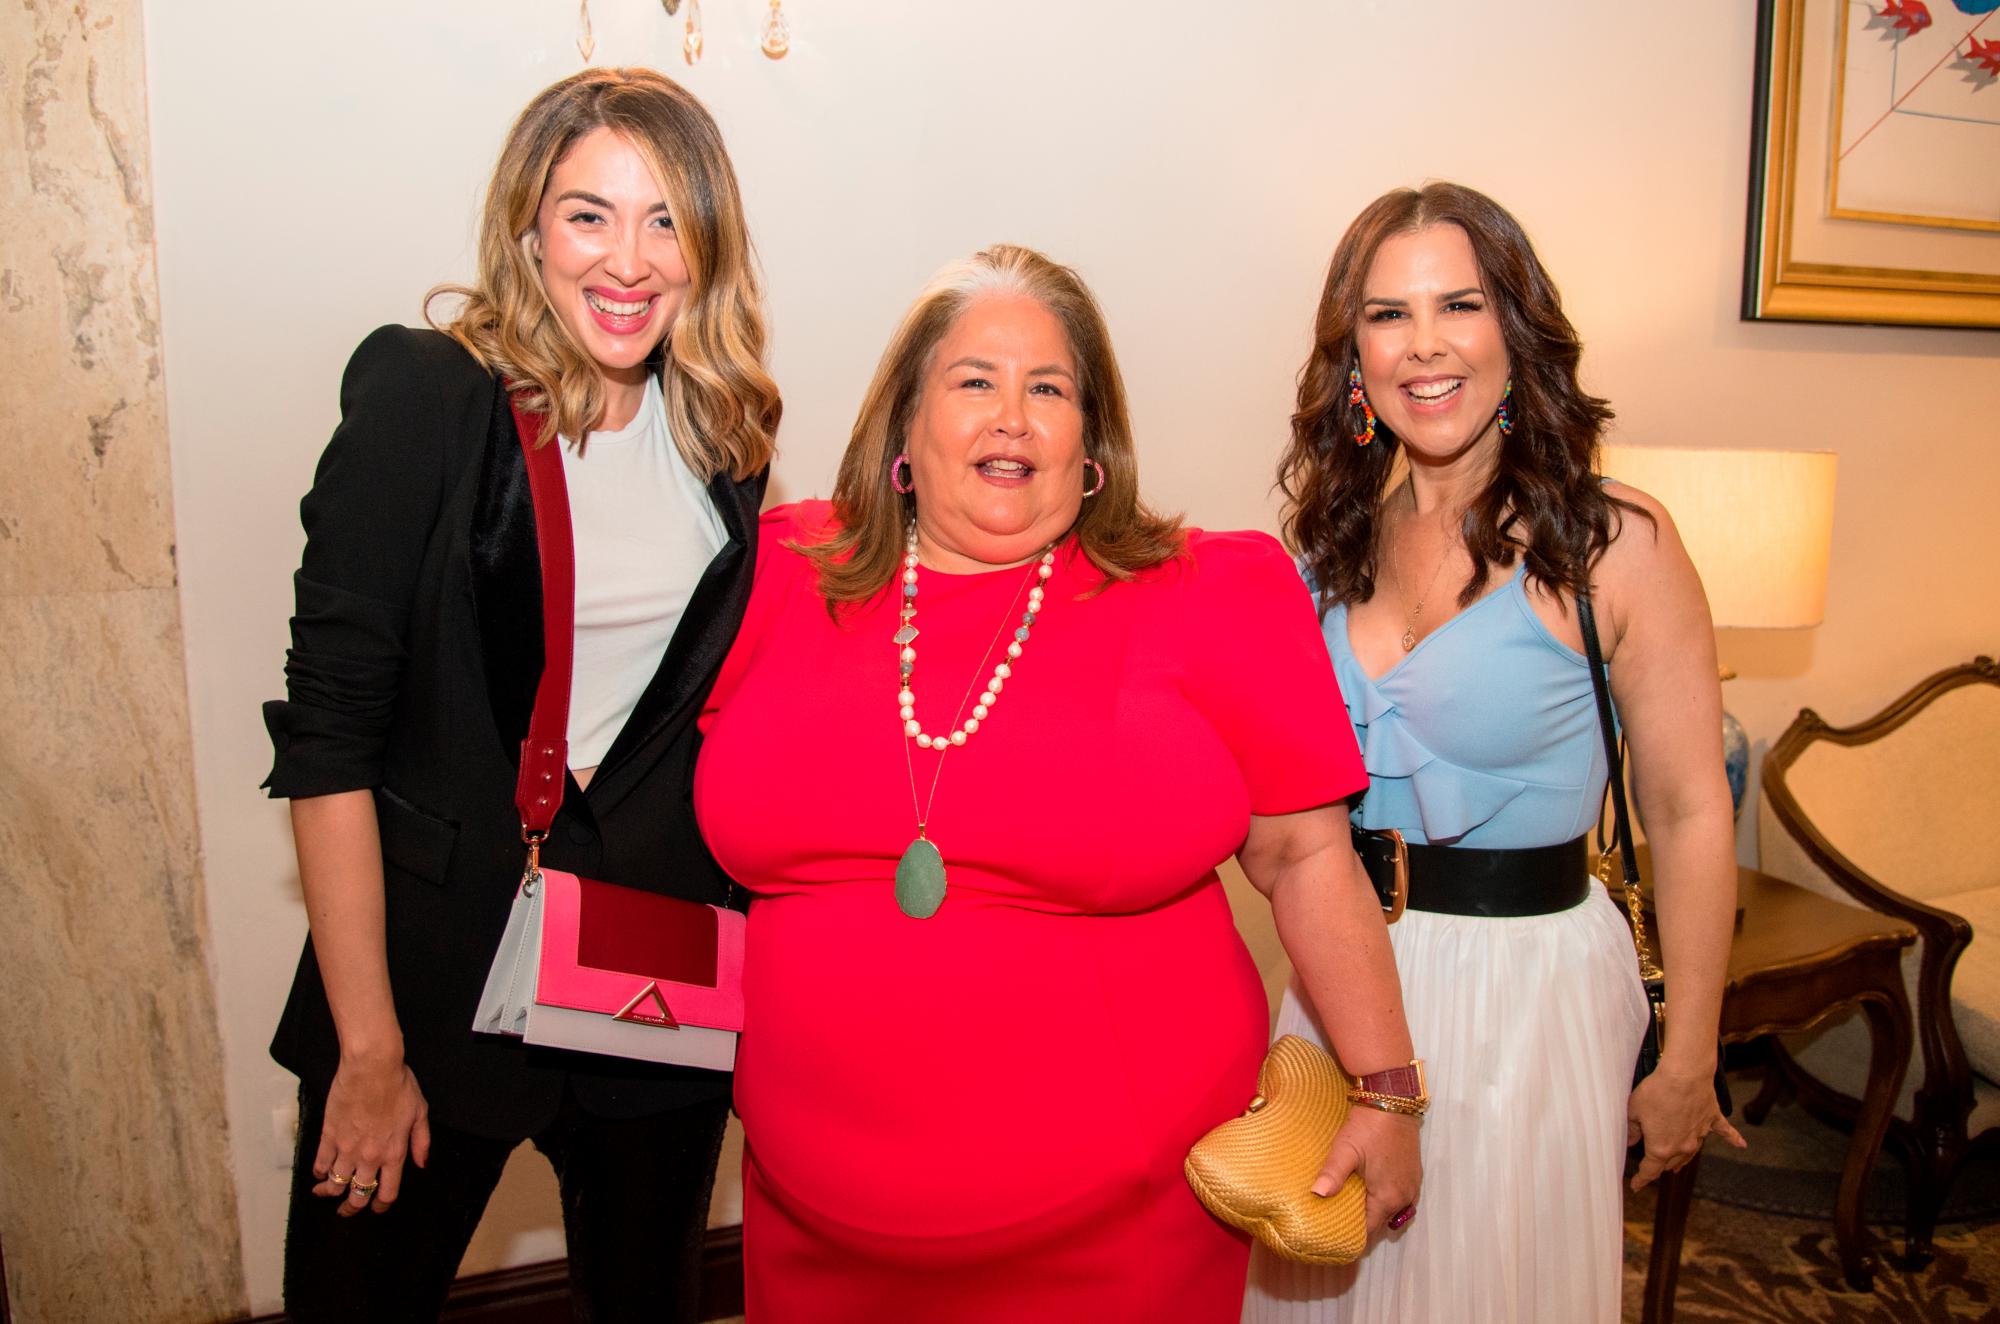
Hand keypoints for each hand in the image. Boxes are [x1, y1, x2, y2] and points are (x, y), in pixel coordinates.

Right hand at [310, 1053, 430, 1215]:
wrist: (371, 1067)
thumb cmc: (398, 1086)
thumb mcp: (420, 1113)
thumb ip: (421, 1142)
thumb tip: (422, 1164)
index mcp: (394, 1154)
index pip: (387, 1193)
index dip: (381, 1206)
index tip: (377, 1208)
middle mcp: (369, 1157)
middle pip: (358, 1195)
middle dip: (352, 1208)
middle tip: (348, 1210)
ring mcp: (347, 1148)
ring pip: (335, 1184)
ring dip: (330, 1193)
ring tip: (326, 1195)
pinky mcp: (329, 1136)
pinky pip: (320, 1164)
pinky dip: (319, 1174)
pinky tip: (319, 1175)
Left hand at [1312, 1105, 1421, 1236]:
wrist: (1394, 1100)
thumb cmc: (1368, 1126)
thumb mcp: (1346, 1150)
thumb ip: (1332, 1174)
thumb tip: (1317, 1194)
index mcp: (1387, 1197)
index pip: (1369, 1230)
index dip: (1352, 1236)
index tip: (1335, 1239)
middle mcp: (1404, 1198)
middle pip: (1381, 1223)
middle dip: (1361, 1226)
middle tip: (1338, 1223)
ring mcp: (1412, 1186)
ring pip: (1391, 1212)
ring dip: (1374, 1213)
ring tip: (1351, 1209)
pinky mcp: (1413, 1174)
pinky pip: (1400, 1199)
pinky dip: (1385, 1201)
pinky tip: (1369, 1192)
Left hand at [1626, 1064, 1744, 1190]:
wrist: (1684, 1074)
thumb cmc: (1656, 1092)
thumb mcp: (1633, 1111)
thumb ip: (1632, 1130)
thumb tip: (1630, 1141)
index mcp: (1661, 1148)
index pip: (1650, 1170)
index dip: (1641, 1179)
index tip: (1635, 1186)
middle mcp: (1683, 1146)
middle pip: (1670, 1162)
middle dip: (1659, 1166)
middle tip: (1651, 1167)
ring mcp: (1699, 1134)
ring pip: (1691, 1152)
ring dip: (1682, 1160)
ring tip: (1677, 1166)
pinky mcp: (1712, 1119)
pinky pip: (1725, 1132)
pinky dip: (1733, 1139)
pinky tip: (1742, 1145)